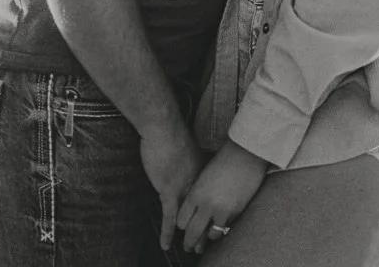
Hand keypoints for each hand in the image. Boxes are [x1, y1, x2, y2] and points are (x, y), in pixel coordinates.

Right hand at [140, 125, 206, 250]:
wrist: (164, 128)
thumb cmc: (172, 133)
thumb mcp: (188, 148)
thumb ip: (191, 161)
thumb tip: (189, 165)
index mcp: (203, 174)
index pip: (209, 200)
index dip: (211, 213)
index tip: (215, 223)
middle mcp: (198, 184)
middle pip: (204, 213)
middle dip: (205, 230)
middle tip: (207, 245)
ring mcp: (185, 189)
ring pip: (190, 219)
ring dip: (191, 236)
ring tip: (193, 250)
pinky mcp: (169, 191)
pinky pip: (170, 218)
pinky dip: (168, 232)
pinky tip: (166, 245)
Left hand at [176, 142, 268, 252]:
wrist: (245, 154)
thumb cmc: (223, 159)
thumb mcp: (203, 176)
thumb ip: (197, 193)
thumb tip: (193, 207)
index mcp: (195, 193)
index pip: (181, 220)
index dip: (182, 226)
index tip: (182, 228)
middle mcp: (207, 205)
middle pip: (193, 233)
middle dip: (189, 243)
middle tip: (188, 248)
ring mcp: (223, 210)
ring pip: (211, 235)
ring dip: (208, 239)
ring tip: (206, 241)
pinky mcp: (237, 212)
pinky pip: (226, 228)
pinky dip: (222, 230)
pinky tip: (221, 229)